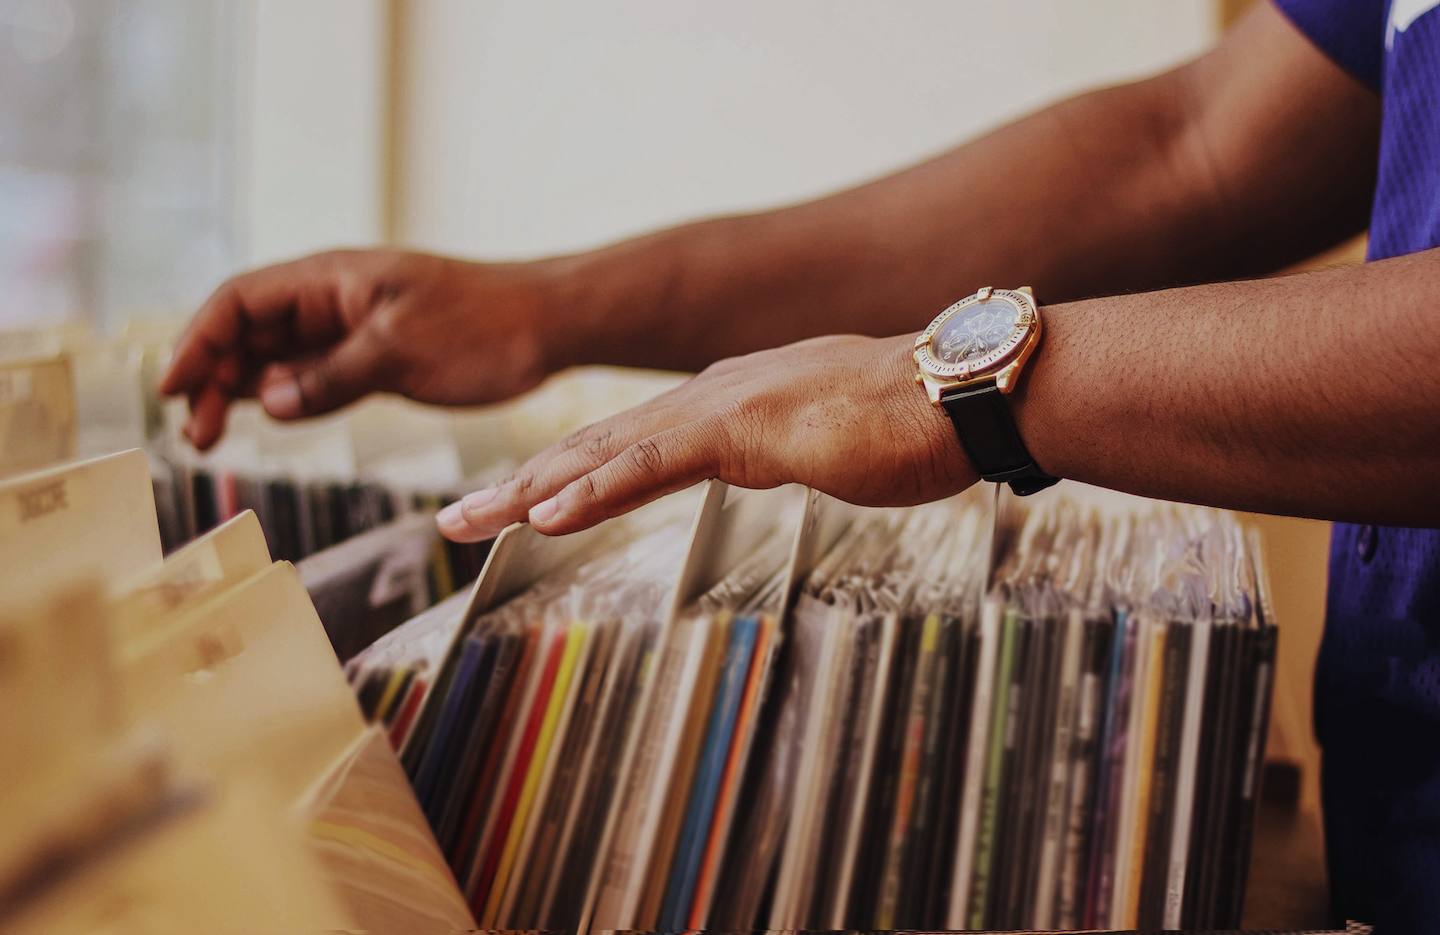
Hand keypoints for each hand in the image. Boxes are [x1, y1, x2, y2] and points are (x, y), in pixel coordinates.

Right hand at [159, 250, 558, 448]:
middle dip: (212, 376)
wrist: (549, 324)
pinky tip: (267, 421)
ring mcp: (353, 328)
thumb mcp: (401, 351)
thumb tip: (266, 402)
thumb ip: (330, 377)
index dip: (199, 341)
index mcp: (332, 279)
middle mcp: (334, 300)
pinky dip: (286, 397)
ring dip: (241, 391)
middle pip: (249, 332)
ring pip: (278, 357)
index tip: (172, 386)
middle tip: (194, 433)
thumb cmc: (485, 325)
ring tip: (211, 436)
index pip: (240, 301)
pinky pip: (314, 375)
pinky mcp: (377, 357)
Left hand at [436, 333, 976, 539]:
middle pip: (595, 446)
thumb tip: (781, 453)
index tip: (515, 508)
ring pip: (604, 453)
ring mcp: (724, 409)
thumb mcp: (829, 438)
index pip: (627, 444)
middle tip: (456, 519)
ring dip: (530, 490)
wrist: (963, 391)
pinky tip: (545, 514)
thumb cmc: (913, 420)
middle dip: (519, 485)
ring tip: (467, 522)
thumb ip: (789, 444)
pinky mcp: (745, 430)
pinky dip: (594, 490)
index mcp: (728, 402)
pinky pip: (654, 466)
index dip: (564, 476)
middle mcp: (711, 398)